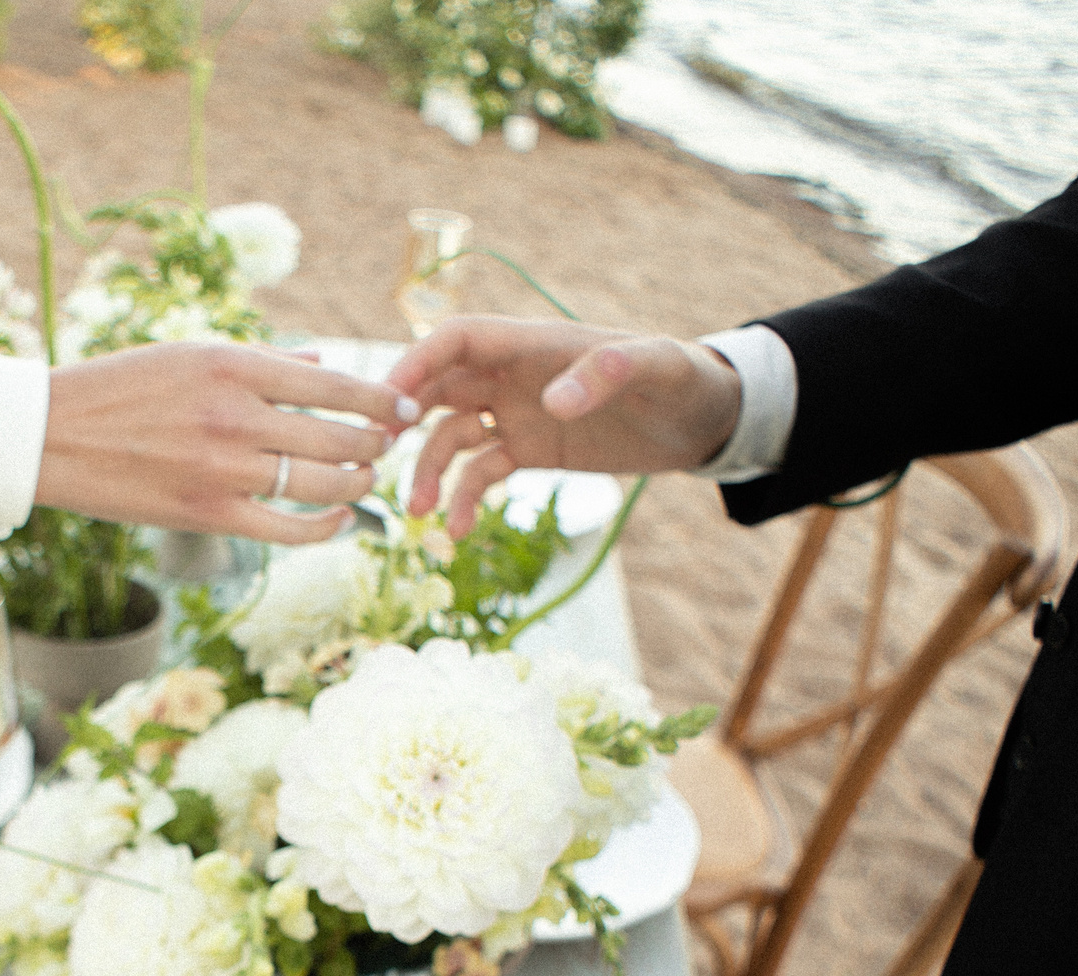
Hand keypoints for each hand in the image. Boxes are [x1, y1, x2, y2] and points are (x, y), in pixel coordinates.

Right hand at [37, 344, 410, 544]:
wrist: (52, 434)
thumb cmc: (120, 387)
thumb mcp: (189, 353)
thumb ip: (263, 362)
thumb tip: (324, 365)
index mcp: (234, 363)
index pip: (336, 384)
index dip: (382, 400)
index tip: (405, 408)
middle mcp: (237, 414)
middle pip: (340, 435)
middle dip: (374, 444)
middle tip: (385, 446)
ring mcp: (225, 467)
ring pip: (324, 482)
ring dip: (358, 484)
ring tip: (364, 479)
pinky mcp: (209, 513)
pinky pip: (289, 529)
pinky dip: (325, 527)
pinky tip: (338, 520)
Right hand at [387, 317, 743, 534]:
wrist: (700, 419)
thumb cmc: (681, 377)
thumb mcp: (655, 368)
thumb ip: (608, 371)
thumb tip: (553, 403)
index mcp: (533, 344)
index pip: (457, 340)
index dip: (418, 362)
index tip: (390, 399)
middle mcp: (513, 375)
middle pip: (438, 387)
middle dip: (404, 418)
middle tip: (377, 453)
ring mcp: (516, 414)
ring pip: (450, 436)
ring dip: (428, 470)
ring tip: (419, 510)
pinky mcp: (528, 450)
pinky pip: (480, 473)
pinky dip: (463, 500)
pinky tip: (457, 532)